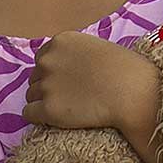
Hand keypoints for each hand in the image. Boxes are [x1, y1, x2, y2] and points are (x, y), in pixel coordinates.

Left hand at [22, 31, 160, 148]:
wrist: (133, 92)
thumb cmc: (126, 70)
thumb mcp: (97, 49)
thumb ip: (77, 55)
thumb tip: (69, 70)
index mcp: (61, 41)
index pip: (42, 59)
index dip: (52, 73)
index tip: (66, 82)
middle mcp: (48, 60)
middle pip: (35, 78)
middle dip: (47, 87)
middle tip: (68, 98)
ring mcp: (46, 85)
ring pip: (31, 96)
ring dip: (43, 103)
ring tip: (66, 109)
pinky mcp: (48, 109)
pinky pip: (29, 114)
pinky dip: (39, 118)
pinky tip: (54, 120)